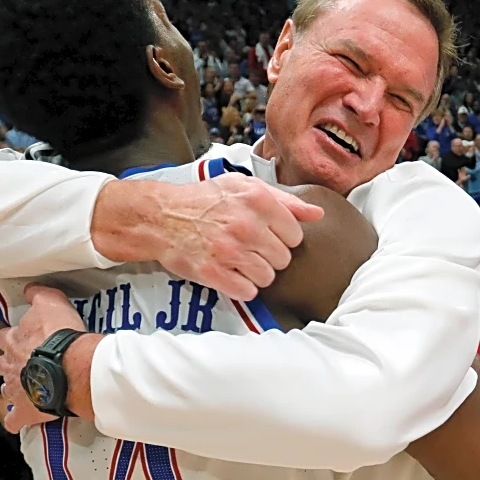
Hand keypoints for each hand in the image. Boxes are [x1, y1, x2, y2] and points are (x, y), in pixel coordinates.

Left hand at [0, 284, 97, 433]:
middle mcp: (9, 364)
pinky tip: (22, 417)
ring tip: (30, 387)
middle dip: (12, 363)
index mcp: (13, 340)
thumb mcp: (51, 302)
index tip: (23, 338)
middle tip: (28, 361)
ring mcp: (15, 390)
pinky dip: (16, 419)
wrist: (71, 367)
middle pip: (3, 362)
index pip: (5, 336)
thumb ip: (38, 294)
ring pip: (8, 389)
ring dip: (16, 388)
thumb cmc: (61, 335)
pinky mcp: (24, 412)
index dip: (14, 337)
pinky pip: (14, 420)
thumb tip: (30, 289)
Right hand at [92, 175, 323, 300]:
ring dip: (257, 274)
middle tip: (252, 249)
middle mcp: (246, 225)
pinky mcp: (214, 273)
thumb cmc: (204, 200)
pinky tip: (232, 274)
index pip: (295, 234)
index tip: (268, 235)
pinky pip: (248, 292)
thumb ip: (284, 200)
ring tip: (241, 262)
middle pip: (283, 259)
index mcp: (257, 200)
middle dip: (270, 256)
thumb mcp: (244, 187)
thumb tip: (317, 213)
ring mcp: (230, 251)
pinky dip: (242, 288)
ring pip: (268, 278)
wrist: (162, 217)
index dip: (283, 237)